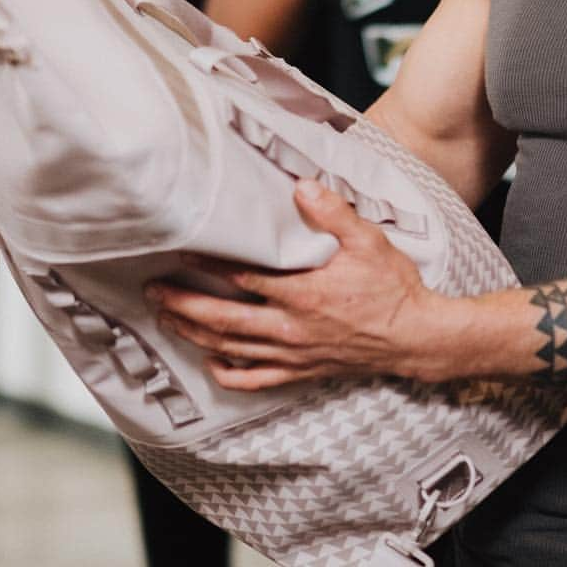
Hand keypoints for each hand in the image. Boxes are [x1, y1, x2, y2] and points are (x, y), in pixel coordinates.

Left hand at [146, 179, 453, 390]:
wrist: (414, 334)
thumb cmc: (391, 286)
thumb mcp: (369, 240)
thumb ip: (332, 213)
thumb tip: (300, 186)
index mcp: (303, 292)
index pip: (243, 276)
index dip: (208, 264)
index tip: (180, 251)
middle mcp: (291, 326)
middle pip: (223, 318)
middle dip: (183, 303)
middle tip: (153, 290)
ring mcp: (294, 353)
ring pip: (231, 348)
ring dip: (194, 333)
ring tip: (167, 318)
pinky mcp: (302, 371)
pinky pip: (257, 379)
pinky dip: (229, 374)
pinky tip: (211, 363)